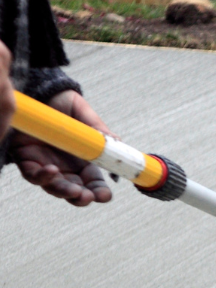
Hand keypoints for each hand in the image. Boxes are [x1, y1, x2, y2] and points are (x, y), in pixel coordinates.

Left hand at [11, 88, 113, 206]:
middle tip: (88, 196)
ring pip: (54, 187)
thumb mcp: (84, 113)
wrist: (36, 89)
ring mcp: (45, 164)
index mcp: (83, 160)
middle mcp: (64, 166)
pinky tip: (52, 170)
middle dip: (82, 198)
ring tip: (75, 191)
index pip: (93, 183)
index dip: (99, 192)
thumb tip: (117, 143)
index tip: (105, 195)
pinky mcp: (25, 158)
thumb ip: (99, 129)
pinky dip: (42, 177)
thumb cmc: (61, 101)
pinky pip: (32, 174)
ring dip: (65, 192)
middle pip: (75, 191)